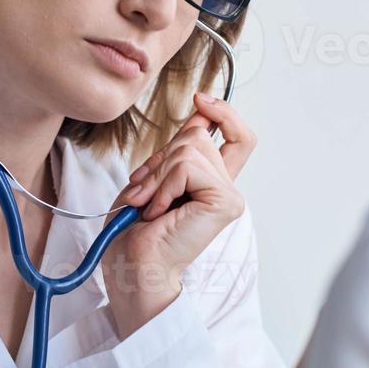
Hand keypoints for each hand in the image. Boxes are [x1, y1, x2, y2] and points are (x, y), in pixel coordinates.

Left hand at [102, 91, 256, 334]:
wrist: (131, 267)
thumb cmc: (133, 231)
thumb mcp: (153, 178)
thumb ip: (178, 150)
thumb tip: (200, 115)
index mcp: (211, 182)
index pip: (237, 136)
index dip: (223, 112)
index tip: (200, 100)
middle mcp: (226, 188)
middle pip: (198, 135)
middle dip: (160, 156)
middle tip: (144, 191)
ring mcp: (228, 195)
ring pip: (190, 148)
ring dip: (157, 174)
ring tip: (149, 205)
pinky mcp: (224, 202)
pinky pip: (188, 167)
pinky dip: (163, 185)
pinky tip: (159, 211)